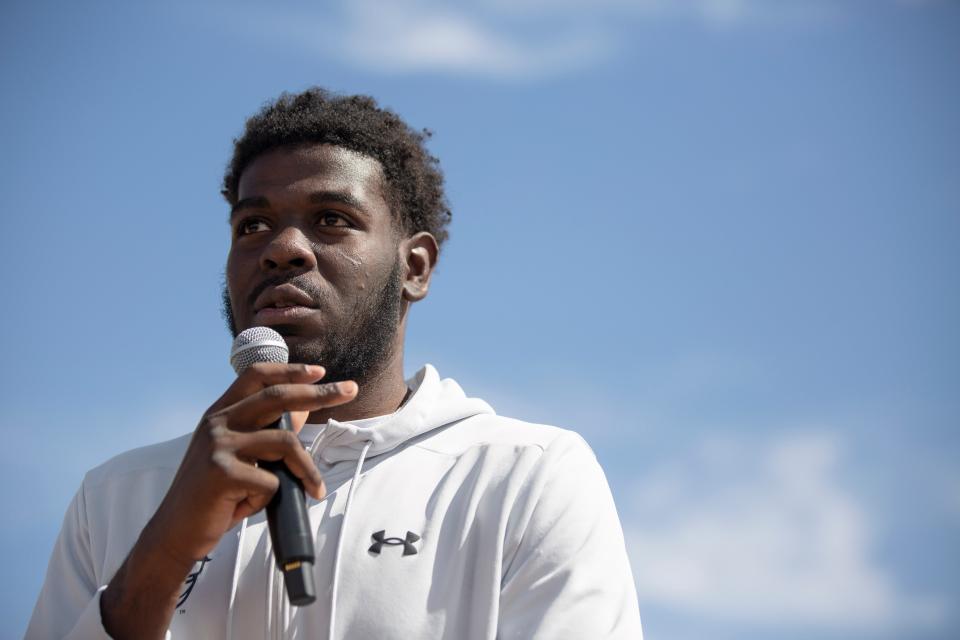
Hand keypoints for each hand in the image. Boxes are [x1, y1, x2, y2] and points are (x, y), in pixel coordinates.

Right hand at [102, 363, 356, 638]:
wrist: (175, 532)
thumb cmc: (214, 494)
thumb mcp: (237, 455)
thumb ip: (265, 431)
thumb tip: (304, 410)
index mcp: (219, 413)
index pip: (256, 376)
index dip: (290, 370)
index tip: (320, 371)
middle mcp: (217, 422)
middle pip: (278, 397)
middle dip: (319, 393)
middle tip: (349, 390)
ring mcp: (218, 446)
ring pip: (284, 443)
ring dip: (307, 470)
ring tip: (315, 490)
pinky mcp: (222, 473)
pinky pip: (271, 481)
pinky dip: (270, 498)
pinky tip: (251, 509)